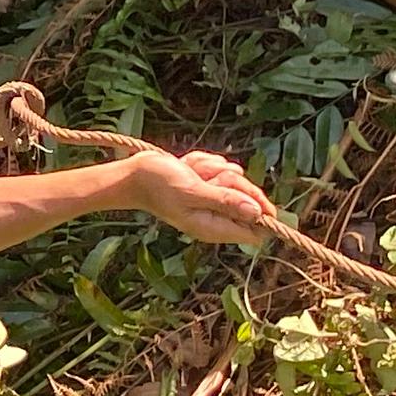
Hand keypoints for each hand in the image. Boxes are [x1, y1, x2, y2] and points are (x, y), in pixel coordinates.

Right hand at [121, 147, 277, 247]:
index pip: (255, 231)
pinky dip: (207, 163)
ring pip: (236, 180)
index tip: (251, 195)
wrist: (135, 173)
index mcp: (213, 227)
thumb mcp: (193, 192)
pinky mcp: (206, 185)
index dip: (261, 214)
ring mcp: (211, 200)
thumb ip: (226, 202)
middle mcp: (215, 217)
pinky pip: (221, 169)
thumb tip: (258, 213)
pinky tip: (189, 166)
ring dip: (216, 170)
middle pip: (250, 202)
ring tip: (193, 172)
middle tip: (211, 179)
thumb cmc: (159, 185)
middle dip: (234, 183)